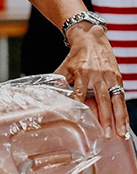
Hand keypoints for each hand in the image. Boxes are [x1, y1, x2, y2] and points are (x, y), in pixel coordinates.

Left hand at [54, 23, 128, 137]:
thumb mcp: (65, 66)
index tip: (79, 119)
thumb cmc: (77, 55)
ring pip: (115, 101)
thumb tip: (48, 94)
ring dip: (118, 119)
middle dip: (104, 118)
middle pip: (102, 100)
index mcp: (82, 73)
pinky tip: (125, 124)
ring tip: (120, 134)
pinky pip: (121, 98)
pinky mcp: (118, 78)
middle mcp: (97, 76)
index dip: (79, 105)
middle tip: (105, 134)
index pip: (79, 92)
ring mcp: (109, 78)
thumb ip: (58, 80)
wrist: (92, 39)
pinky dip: (124, 112)